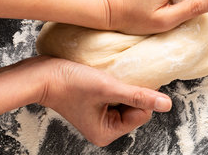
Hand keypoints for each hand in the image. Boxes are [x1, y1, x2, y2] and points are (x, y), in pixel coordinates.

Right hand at [38, 56, 171, 146]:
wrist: (41, 74)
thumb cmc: (69, 83)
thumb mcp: (108, 88)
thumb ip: (138, 96)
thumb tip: (166, 104)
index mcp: (106, 133)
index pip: (141, 114)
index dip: (141, 95)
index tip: (132, 78)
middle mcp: (103, 128)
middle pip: (135, 108)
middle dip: (131, 91)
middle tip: (118, 76)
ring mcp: (99, 115)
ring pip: (126, 99)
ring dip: (123, 85)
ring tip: (109, 75)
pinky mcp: (95, 102)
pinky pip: (115, 94)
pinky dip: (115, 83)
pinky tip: (107, 75)